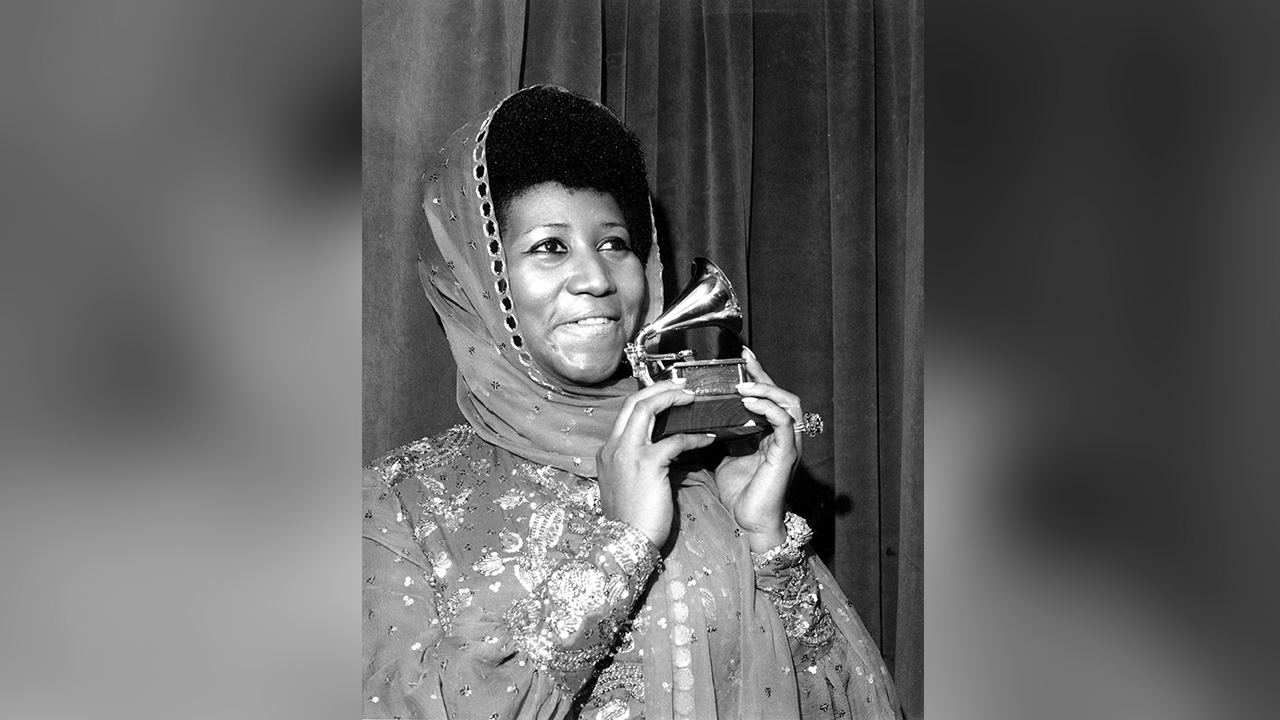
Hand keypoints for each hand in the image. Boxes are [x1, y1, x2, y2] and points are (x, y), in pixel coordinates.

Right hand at [596, 379, 716, 547]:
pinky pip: (674, 440)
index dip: (647, 399)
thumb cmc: (631, 521)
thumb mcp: (625, 486)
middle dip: (658, 388)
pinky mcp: (647, 464)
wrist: (625, 543)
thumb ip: (634, 465)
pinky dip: (693, 436)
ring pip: (646, 409)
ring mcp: (628, 454)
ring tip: (692, 397)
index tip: (667, 395)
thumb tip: (656, 455)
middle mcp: (613, 448)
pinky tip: (708, 439)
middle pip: (633, 402)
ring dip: (671, 398)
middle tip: (681, 385)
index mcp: (608, 452)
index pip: (625, 413)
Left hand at [713, 348, 803, 552]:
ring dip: (766, 389)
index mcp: (768, 433)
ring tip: (743, 383)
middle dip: (762, 373)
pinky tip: (750, 402)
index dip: (755, 374)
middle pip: (780, 392)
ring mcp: (787, 444)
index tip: (740, 356)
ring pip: (788, 402)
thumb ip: (722, 434)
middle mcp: (782, 435)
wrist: (748, 523)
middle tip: (744, 359)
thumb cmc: (740, 493)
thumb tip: (702, 416)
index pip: (765, 395)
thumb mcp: (725, 455)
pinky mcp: (786, 455)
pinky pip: (784, 423)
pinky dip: (768, 408)